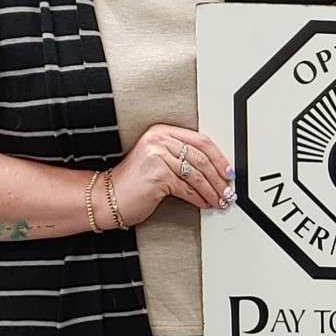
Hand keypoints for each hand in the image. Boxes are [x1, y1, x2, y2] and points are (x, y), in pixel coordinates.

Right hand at [108, 123, 231, 224]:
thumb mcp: (159, 160)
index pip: (201, 141)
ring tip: (219, 200)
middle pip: (201, 158)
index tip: (228, 171)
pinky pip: (187, 189)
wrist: (107, 197)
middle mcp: (159, 140)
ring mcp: (157, 156)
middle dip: (218, 178)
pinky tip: (204, 203)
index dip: (219, 158)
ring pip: (196, 175)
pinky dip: (199, 198)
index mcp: (162, 132)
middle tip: (227, 190)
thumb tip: (215, 169)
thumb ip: (181, 157)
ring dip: (212, 191)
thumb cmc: (134, 182)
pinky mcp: (157, 175)